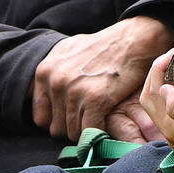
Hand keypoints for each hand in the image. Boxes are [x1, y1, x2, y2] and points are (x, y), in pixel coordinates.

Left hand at [32, 18, 172, 141]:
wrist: (132, 39)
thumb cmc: (103, 46)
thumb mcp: (67, 52)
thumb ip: (52, 72)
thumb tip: (46, 90)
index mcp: (44, 72)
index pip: (40, 117)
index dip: (57, 123)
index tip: (71, 121)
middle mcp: (55, 82)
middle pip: (56, 129)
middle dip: (72, 129)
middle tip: (88, 123)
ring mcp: (74, 91)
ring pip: (73, 133)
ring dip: (87, 132)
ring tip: (99, 121)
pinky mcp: (96, 100)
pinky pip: (90, 131)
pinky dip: (99, 132)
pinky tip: (107, 122)